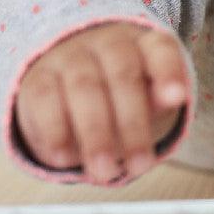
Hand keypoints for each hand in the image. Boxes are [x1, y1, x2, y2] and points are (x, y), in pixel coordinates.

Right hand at [13, 22, 188, 184]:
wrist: (64, 79)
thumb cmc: (119, 90)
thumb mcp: (148, 94)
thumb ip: (159, 97)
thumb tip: (173, 99)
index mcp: (142, 42)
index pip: (160, 49)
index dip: (168, 72)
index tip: (177, 98)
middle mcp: (106, 42)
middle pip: (122, 75)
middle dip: (132, 124)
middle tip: (140, 165)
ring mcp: (69, 56)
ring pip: (83, 87)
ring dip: (95, 134)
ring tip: (104, 171)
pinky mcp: (37, 78)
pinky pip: (44, 99)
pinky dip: (55, 130)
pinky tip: (64, 158)